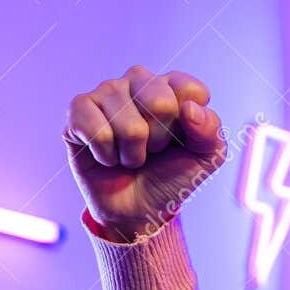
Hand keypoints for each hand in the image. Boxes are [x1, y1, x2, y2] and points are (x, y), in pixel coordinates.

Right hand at [63, 65, 227, 240]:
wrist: (138, 209)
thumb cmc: (171, 176)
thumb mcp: (205, 158)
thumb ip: (211, 131)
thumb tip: (190, 109)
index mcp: (171, 85)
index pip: (190, 90)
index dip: (189, 126)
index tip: (180, 141)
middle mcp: (138, 80)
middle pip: (160, 103)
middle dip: (160, 140)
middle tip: (152, 150)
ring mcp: (106, 92)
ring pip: (129, 125)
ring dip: (132, 153)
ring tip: (129, 155)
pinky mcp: (78, 110)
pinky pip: (97, 131)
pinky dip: (106, 155)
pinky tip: (107, 155)